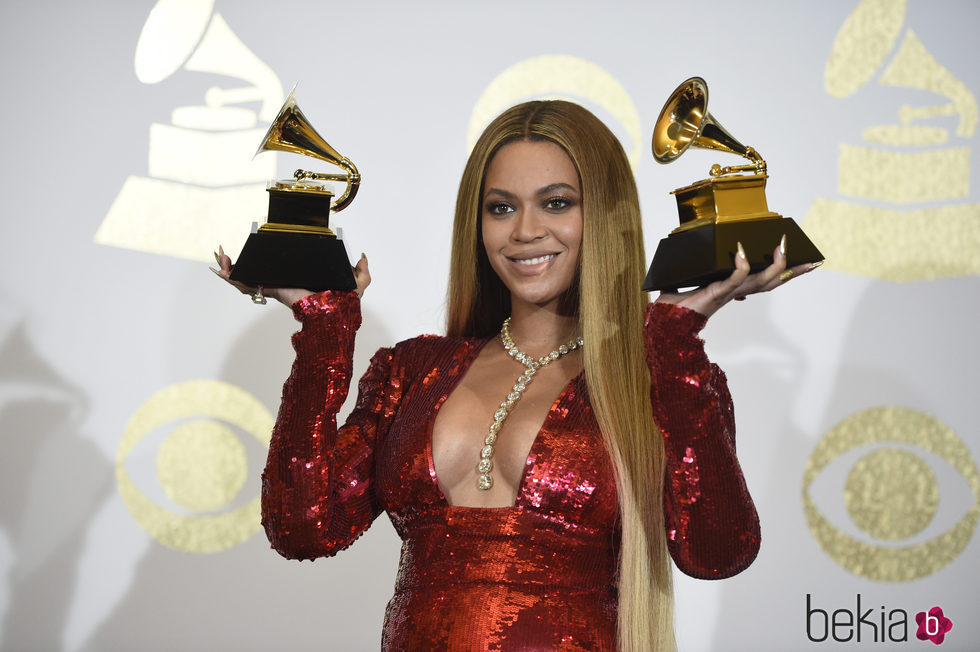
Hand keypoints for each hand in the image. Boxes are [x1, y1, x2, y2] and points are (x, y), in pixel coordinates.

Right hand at [210, 247, 370, 306]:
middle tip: (227, 255)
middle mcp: (284, 285)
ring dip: (231, 269)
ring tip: (219, 258)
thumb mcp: (358, 283)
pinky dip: (232, 277)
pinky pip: (248, 284)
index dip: (264, 264)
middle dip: (240, 266)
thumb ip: (362, 270)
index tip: (254, 252)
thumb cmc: (345, 305)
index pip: (277, 273)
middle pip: (257, 274)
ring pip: (248, 279)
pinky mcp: (273, 289)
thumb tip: (361, 256)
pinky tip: (221, 269)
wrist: (335, 313)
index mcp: (299, 281)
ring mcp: (276, 288)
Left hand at [654, 236, 820, 317]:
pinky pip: (734, 279)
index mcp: (733, 288)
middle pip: (772, 281)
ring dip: (774, 265)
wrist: (665, 322)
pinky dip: (741, 266)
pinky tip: (742, 252)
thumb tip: (689, 255)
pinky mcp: (716, 292)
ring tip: (781, 247)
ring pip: (760, 281)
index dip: (785, 272)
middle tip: (810, 259)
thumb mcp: (689, 281)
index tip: (805, 262)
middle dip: (793, 271)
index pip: (765, 279)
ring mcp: (727, 292)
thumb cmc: (675, 305)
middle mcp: (735, 291)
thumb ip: (694, 270)